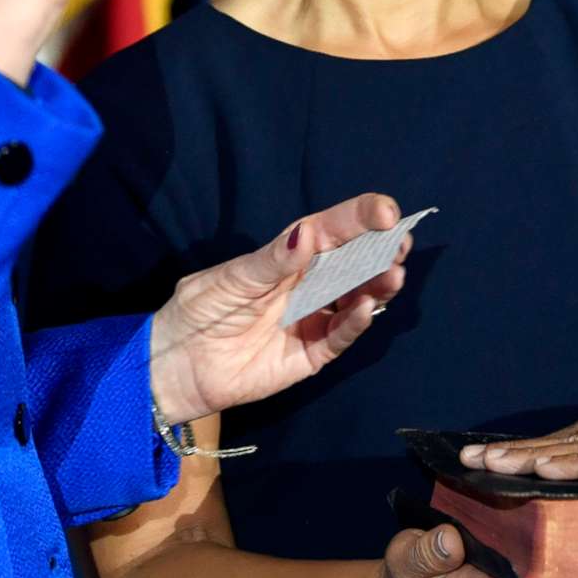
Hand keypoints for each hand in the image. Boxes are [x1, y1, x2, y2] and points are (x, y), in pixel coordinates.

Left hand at [147, 194, 411, 422]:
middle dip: (382, 250)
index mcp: (290, 255)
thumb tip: (307, 235)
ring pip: (357, 297)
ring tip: (393, 276)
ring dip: (378, 285)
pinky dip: (356, 322)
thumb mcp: (229, 280)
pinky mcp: (311, 354)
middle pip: (355, 262)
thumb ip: (271, 262)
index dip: (360, 217)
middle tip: (401, 244)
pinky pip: (340, 336)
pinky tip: (365, 308)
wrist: (176, 366)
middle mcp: (309, 283)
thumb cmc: (199, 310)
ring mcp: (314, 318)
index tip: (386, 211)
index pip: (332, 230)